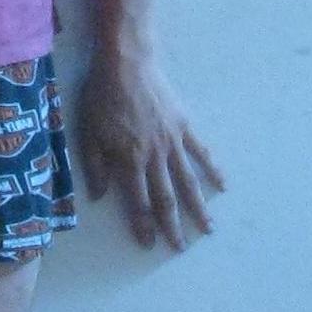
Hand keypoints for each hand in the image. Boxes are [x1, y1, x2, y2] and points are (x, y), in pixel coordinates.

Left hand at [74, 49, 225, 251]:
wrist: (126, 63)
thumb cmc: (102, 97)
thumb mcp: (88, 132)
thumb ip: (95, 166)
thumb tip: (99, 196)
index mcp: (129, 160)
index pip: (139, 201)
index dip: (144, 225)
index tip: (150, 246)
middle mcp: (155, 156)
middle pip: (166, 197)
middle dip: (173, 226)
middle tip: (181, 248)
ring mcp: (173, 141)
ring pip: (188, 180)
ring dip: (198, 207)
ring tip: (208, 228)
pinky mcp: (184, 125)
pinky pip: (202, 151)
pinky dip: (213, 169)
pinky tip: (223, 185)